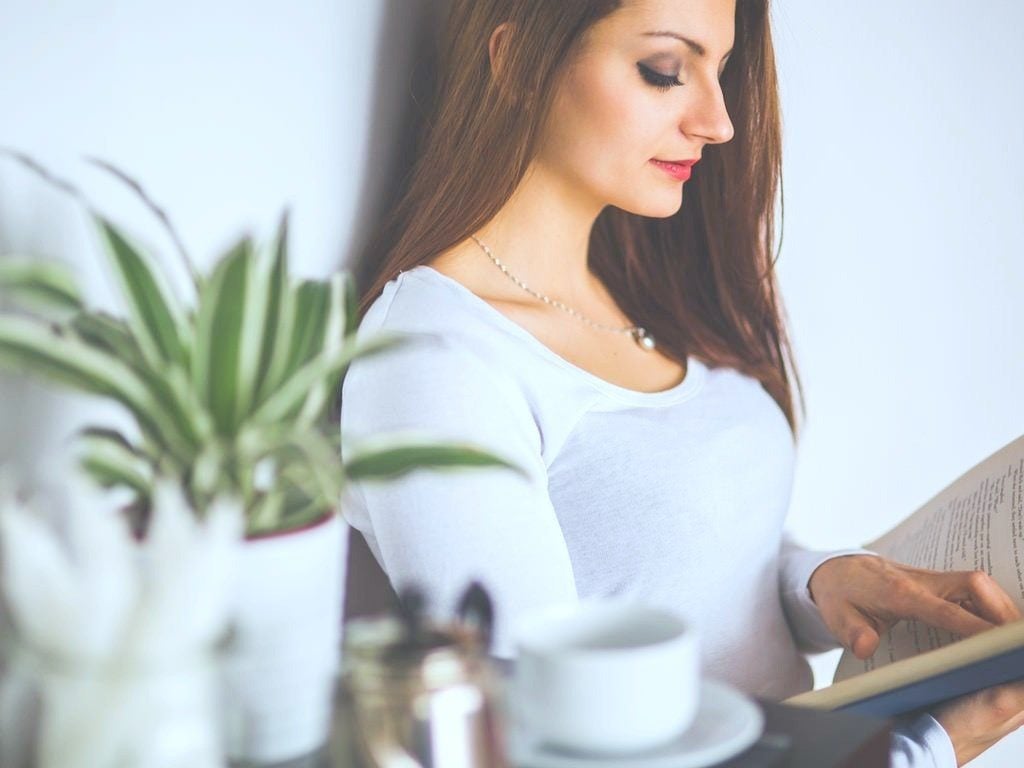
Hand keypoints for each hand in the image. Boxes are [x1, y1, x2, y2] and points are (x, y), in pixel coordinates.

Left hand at [808, 554, 1023, 764]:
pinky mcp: (936, 583)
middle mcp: (921, 582)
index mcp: (899, 593)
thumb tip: (865, 646)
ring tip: (1015, 639)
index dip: (972, 627)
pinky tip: (999, 628)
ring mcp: (931, 580)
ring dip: (1000, 607)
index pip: (943, 609)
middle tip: (1017, 642)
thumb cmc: (839, 595)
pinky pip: (970, 589)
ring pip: (977, 584)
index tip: (997, 645)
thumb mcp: (836, 615)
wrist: (836, 569)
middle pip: (973, 585)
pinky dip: (989, 606)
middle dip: (1001, 610)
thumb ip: (851, 631)